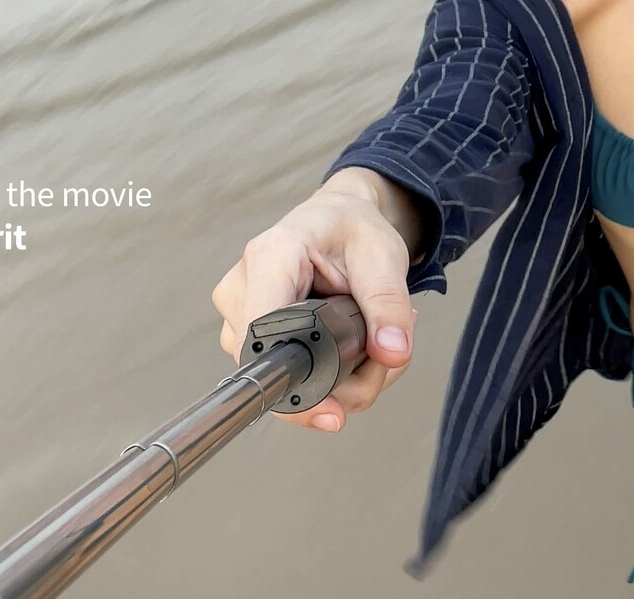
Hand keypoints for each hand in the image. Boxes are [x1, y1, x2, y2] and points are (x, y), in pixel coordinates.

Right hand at [211, 188, 417, 433]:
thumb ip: (389, 303)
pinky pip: (293, 381)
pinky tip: (360, 349)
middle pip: (280, 371)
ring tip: (378, 342)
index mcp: (270, 258)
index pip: (262, 333)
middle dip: (346, 382)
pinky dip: (337, 379)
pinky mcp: (253, 341)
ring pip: (290, 384)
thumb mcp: (383, 254)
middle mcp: (242, 291)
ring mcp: (240, 320)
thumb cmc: (352, 229)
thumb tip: (393, 353)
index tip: (331, 411)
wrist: (338, 221)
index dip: (292, 379)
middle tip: (390, 352)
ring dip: (347, 382)